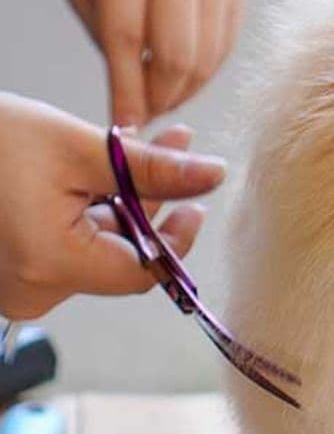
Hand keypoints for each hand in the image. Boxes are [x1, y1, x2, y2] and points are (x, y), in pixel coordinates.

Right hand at [0, 92, 225, 319]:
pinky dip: (88, 211)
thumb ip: (150, 170)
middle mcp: (35, 291)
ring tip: (140, 142)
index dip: (176, 237)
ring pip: (95, 247)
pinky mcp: (12, 271)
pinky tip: (101, 168)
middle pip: (121, 257)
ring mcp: (20, 285)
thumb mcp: (75, 147)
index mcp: (52, 267)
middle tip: (176, 149)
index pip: (144, 273)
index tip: (195, 200)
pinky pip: (66, 246)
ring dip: (123, 201)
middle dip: (151, 203)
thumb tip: (213, 175)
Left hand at [66, 0, 246, 125]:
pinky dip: (202, 72)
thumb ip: (104, 37)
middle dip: (160, 99)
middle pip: (176, 62)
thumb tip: (131, 103)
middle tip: (146, 112)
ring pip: (205, 63)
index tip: (126, 125)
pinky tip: (183, 71)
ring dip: (183, 92)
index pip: (127, 44)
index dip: (128, 94)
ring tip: (163, 95)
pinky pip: (223, 52)